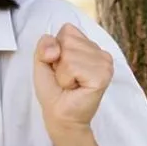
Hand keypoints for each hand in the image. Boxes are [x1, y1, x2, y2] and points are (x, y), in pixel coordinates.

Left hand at [33, 23, 114, 145]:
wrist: (59, 115)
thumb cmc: (54, 90)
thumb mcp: (42, 61)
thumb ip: (44, 44)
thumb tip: (56, 49)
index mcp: (89, 45)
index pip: (67, 30)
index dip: (55, 49)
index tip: (60, 67)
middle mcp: (100, 51)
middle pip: (67, 40)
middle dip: (59, 62)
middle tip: (66, 78)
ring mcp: (104, 63)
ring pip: (69, 54)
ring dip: (62, 73)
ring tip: (71, 84)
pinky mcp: (102, 76)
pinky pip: (73, 66)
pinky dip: (66, 79)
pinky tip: (75, 88)